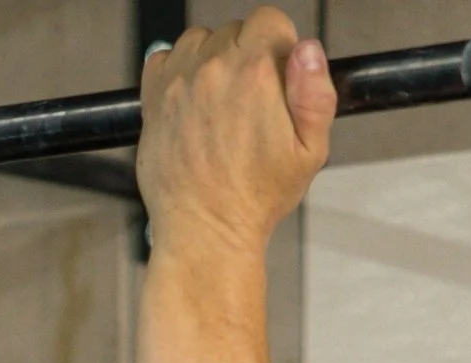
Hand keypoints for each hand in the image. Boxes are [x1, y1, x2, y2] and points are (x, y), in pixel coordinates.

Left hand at [136, 12, 334, 263]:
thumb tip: (308, 50)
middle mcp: (213, 70)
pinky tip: (191, 98)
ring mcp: (179, 83)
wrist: (206, 233)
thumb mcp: (310, 150)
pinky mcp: (153, 100)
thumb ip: (317, 93)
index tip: (275, 74)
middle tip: (249, 101)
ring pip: (198, 41)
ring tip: (220, 100)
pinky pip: (162, 58)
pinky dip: (176, 70)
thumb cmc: (255, 198)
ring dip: (211, 59)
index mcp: (255, 72)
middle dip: (246, 55)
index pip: (269, 19)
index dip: (277, 44)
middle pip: (234, 30)